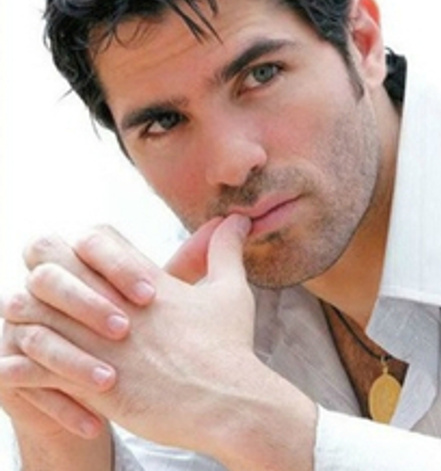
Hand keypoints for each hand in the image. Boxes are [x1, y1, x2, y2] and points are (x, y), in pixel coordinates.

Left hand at [4, 215, 315, 468]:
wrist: (225, 403)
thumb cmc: (229, 348)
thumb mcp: (231, 290)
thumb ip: (225, 251)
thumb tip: (237, 220)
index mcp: (143, 280)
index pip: (93, 237)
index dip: (84, 246)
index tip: (90, 267)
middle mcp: (113, 305)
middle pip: (49, 265)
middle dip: (44, 272)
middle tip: (49, 291)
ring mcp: (97, 344)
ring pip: (29, 312)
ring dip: (27, 317)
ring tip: (34, 327)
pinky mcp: (87, 383)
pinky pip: (30, 366)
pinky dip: (20, 365)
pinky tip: (22, 368)